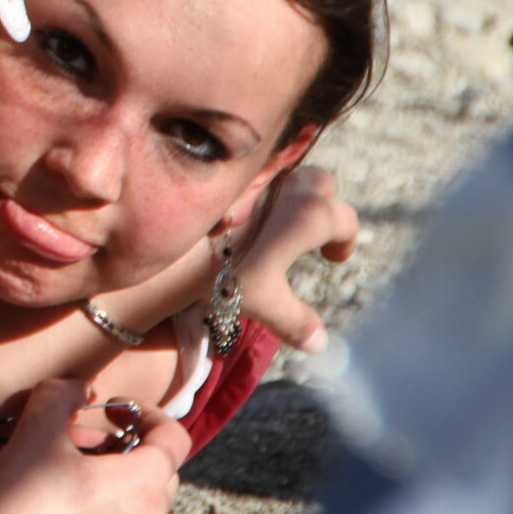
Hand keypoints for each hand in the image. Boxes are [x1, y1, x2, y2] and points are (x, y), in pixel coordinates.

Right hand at [0, 379, 188, 513]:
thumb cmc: (18, 492)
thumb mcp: (38, 427)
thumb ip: (64, 393)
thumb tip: (82, 389)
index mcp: (140, 486)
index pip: (175, 440)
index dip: (149, 413)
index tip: (113, 407)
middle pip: (157, 471)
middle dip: (122, 446)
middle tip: (78, 436)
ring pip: (136, 498)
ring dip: (107, 473)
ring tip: (60, 466)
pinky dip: (100, 502)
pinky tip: (61, 496)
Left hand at [234, 164, 357, 354]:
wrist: (169, 242)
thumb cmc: (219, 273)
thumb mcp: (262, 301)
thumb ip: (296, 321)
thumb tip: (319, 343)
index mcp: (307, 215)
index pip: (343, 219)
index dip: (343, 240)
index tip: (333, 257)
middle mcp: (286, 186)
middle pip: (320, 182)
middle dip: (322, 203)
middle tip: (311, 233)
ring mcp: (257, 173)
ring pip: (288, 169)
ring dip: (290, 191)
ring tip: (277, 222)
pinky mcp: (231, 170)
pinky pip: (254, 169)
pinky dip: (255, 185)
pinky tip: (239, 213)